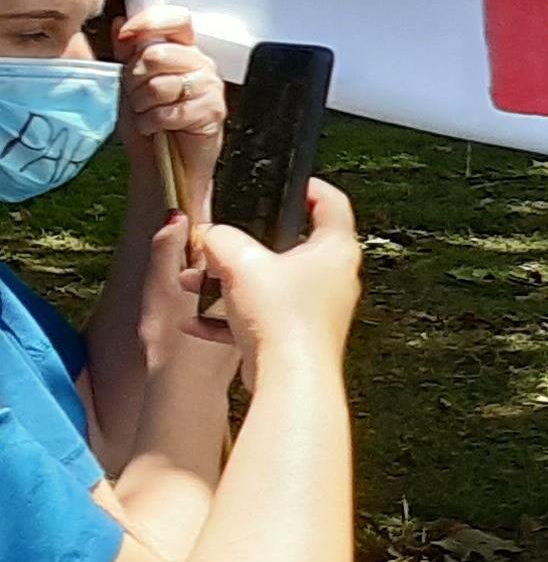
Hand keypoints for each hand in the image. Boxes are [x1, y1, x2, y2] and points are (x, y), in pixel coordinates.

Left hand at [112, 9, 224, 207]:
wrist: (161, 164)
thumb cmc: (149, 123)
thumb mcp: (129, 82)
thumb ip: (128, 52)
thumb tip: (120, 23)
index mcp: (182, 51)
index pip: (176, 19)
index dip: (150, 22)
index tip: (128, 35)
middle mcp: (200, 64)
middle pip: (157, 54)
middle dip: (135, 79)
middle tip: (138, 96)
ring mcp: (209, 87)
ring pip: (160, 84)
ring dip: (142, 105)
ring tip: (148, 114)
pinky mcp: (212, 111)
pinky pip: (169, 110)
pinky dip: (152, 122)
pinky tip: (155, 127)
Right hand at [192, 179, 359, 373]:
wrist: (288, 379)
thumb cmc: (283, 319)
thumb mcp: (241, 263)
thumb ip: (220, 239)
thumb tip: (208, 235)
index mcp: (335, 249)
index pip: (330, 202)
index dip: (309, 187)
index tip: (289, 183)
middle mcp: (334, 276)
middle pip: (288, 245)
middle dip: (245, 246)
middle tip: (217, 244)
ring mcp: (318, 307)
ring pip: (269, 282)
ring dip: (229, 282)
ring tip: (197, 283)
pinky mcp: (299, 333)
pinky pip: (260, 316)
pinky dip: (231, 316)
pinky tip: (199, 322)